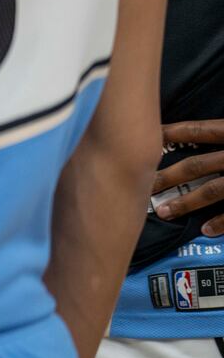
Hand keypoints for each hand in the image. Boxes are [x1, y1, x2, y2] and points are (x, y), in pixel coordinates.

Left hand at [153, 121, 223, 236]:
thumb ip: (223, 128)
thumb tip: (202, 127)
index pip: (198, 131)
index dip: (170, 133)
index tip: (144, 137)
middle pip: (196, 165)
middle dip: (166, 176)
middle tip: (140, 186)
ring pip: (212, 190)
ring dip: (185, 203)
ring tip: (163, 212)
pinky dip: (221, 222)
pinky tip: (204, 231)